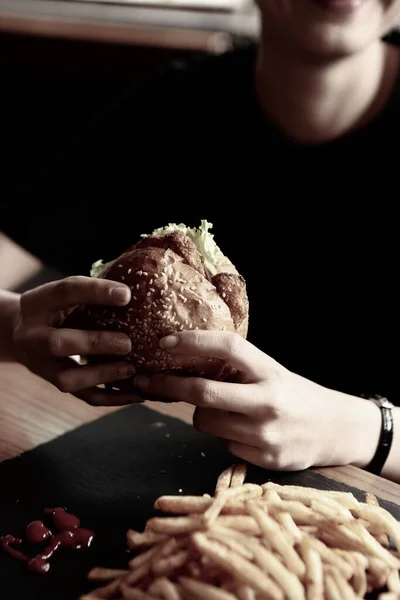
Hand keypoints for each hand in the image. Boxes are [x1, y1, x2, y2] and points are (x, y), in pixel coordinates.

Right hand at [12, 276, 142, 405]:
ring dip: (102, 375)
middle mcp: (32, 336)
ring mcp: (41, 364)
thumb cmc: (54, 308)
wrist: (20, 334)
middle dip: (94, 344)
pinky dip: (111, 397)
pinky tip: (135, 394)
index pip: (64, 292)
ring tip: (131, 370)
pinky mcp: (55, 382)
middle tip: (127, 343)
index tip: (126, 295)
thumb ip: (89, 292)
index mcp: (36, 303)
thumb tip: (132, 290)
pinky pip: (83, 396)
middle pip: (56, 343)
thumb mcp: (62, 295)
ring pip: (66, 378)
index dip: (95, 292)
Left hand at [134, 331, 380, 470]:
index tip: (165, 342)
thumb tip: (185, 364)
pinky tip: (243, 430)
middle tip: (146, 380)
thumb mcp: (271, 372)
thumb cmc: (294, 394)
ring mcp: (265, 432)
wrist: (335, 429)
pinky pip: (222, 443)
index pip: (227, 346)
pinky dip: (222, 434)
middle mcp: (268, 399)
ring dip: (200, 413)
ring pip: (205, 421)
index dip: (193, 341)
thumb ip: (237, 370)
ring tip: (221, 409)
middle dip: (168, 385)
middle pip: (203, 392)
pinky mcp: (263, 457)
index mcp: (270, 370)